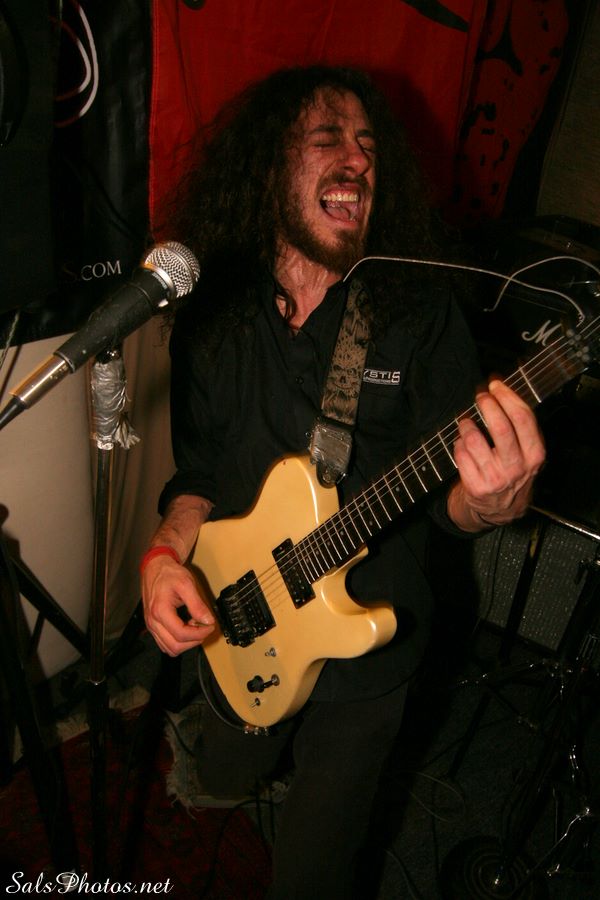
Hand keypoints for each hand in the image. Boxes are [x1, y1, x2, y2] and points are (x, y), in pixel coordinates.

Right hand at [142, 554, 214, 655]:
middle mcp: (153, 621)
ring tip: (193, 626)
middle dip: (194, 641)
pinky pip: (165, 643)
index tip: (210, 625)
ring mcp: (151, 625)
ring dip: (185, 643)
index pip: (181, 635)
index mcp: (160, 611)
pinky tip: (185, 627)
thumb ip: (197, 604)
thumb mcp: (187, 584)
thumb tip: (208, 620)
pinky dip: (177, 641)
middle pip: (175, 647)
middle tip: (203, 627)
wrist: (155, 568)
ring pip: (169, 649)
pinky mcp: (152, 626)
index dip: (200, 634)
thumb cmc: (169, 574)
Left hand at [448, 379, 545, 531]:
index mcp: (534, 454)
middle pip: (500, 426)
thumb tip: (499, 388)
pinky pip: (460, 454)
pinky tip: (463, 445)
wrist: (500, 508)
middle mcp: (517, 467)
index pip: (523, 418)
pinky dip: (458, 444)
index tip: (496, 385)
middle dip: (487, 405)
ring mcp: (495, 478)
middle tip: (480, 396)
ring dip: (466, 424)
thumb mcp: (527, 452)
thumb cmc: (513, 471)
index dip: (507, 396)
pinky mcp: (476, 486)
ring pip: (474, 439)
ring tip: (466, 423)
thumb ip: (519, 424)